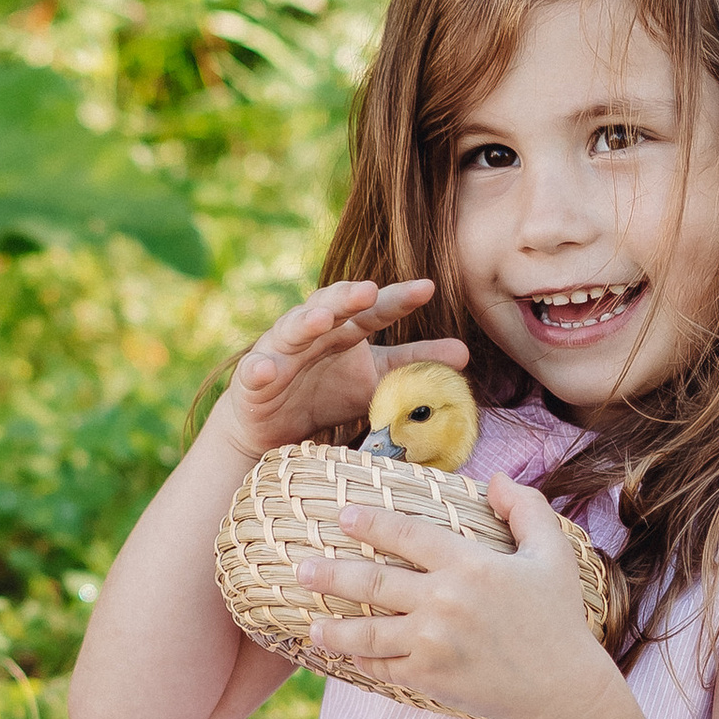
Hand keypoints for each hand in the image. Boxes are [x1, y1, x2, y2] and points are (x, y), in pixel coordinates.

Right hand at [209, 280, 468, 467]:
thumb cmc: (326, 395)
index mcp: (344, 330)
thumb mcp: (375, 381)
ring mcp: (280, 352)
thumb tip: (466, 353)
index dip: (398, 299)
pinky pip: (256, 371)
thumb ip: (414, 365)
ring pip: (292, 330)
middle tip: (369, 290)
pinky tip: (266, 370)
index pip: (373, 310)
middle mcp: (312, 332)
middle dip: (347, 298)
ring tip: (322, 318)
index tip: (428, 289)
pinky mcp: (253, 379)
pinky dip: (259, 369)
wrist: (273, 429)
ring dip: (306, 321)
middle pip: (330, 307)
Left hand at [290, 474, 613, 718]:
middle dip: (330, 573)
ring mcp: (432, 642)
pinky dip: (363, 661)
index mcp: (469, 564)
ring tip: (311, 622)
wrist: (561, 690)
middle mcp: (444, 601)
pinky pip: (383, 666)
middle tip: (300, 567)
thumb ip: (527, 509)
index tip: (342, 515)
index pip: (407, 534)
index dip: (371, 522)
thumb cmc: (558, 620)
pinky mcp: (429, 677)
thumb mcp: (553, 555)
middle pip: (372, 580)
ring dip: (333, 626)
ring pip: (366, 631)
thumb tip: (496, 478)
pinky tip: (348, 655)